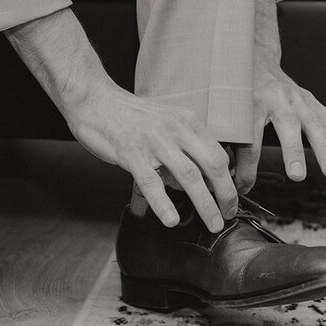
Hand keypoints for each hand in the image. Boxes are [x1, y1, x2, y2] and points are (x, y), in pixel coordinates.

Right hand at [66, 83, 238, 232]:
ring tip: (212, 224)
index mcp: (187, 121)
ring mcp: (154, 141)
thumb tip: (193, 182)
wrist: (95, 100)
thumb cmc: (129, 116)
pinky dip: (164, 203)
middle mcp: (175, 129)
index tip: (230, 199)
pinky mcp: (131, 153)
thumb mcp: (165, 123)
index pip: (218, 153)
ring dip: (205, 204)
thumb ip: (181, 148)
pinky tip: (171, 220)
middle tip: (229, 214)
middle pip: (212, 164)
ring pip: (189, 176)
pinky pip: (152, 182)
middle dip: (225, 194)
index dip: (229, 179)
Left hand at [231, 0, 325, 191]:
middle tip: (298, 177)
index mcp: (249, 102)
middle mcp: (277, 99)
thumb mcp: (220, 109)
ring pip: (315, 125)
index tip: (241, 191)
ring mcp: (299, 100)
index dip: (244, 168)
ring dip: (325, 150)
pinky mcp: (313, 103)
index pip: (247, 140)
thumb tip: (215, 175)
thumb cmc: (231, 90)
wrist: (251, 55)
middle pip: (287, 128)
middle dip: (293, 153)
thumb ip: (220, 139)